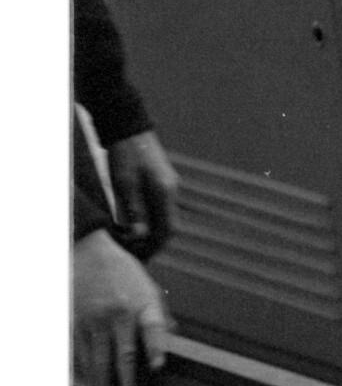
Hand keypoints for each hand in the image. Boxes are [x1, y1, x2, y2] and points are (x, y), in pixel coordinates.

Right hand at [75, 229, 170, 385]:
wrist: (90, 253)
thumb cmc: (126, 275)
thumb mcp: (150, 288)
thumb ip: (160, 315)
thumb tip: (174, 339)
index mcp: (142, 303)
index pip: (152, 327)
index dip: (156, 347)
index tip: (158, 367)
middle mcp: (118, 314)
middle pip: (123, 354)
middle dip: (127, 384)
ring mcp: (94, 320)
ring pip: (98, 360)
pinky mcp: (76, 323)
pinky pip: (80, 354)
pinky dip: (84, 373)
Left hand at [105, 130, 179, 256]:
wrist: (128, 128)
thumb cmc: (124, 156)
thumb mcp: (124, 184)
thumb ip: (134, 210)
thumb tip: (139, 236)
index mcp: (165, 193)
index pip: (168, 230)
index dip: (155, 247)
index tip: (139, 257)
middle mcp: (171, 191)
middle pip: (169, 227)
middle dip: (153, 243)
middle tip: (133, 253)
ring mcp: (168, 186)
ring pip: (164, 218)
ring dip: (150, 232)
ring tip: (130, 241)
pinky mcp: (160, 182)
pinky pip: (159, 208)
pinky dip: (149, 220)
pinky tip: (133, 223)